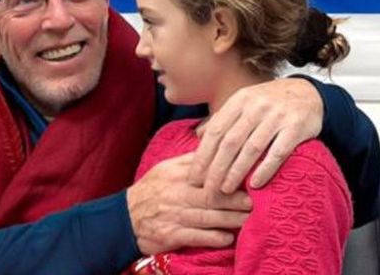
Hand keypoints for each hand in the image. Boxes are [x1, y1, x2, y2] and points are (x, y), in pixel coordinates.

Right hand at [127, 153, 251, 254]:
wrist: (125, 217)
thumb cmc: (152, 190)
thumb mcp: (166, 168)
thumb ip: (191, 159)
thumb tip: (213, 142)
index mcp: (177, 175)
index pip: (205, 172)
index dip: (227, 175)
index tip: (246, 176)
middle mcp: (176, 193)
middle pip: (210, 196)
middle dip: (234, 199)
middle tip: (254, 200)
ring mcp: (173, 215)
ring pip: (206, 217)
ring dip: (229, 219)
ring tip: (248, 219)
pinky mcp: (170, 235)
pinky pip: (194, 236)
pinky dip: (211, 238)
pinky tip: (227, 238)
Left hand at [189, 77, 322, 191]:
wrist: (308, 92)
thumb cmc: (270, 102)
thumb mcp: (244, 102)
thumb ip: (223, 118)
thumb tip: (198, 136)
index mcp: (240, 100)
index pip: (216, 131)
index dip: (203, 155)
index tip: (194, 176)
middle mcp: (256, 106)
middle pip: (230, 142)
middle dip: (216, 168)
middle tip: (207, 189)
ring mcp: (277, 116)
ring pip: (251, 148)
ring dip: (236, 172)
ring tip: (226, 190)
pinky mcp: (296, 127)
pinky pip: (278, 152)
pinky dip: (265, 169)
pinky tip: (255, 184)